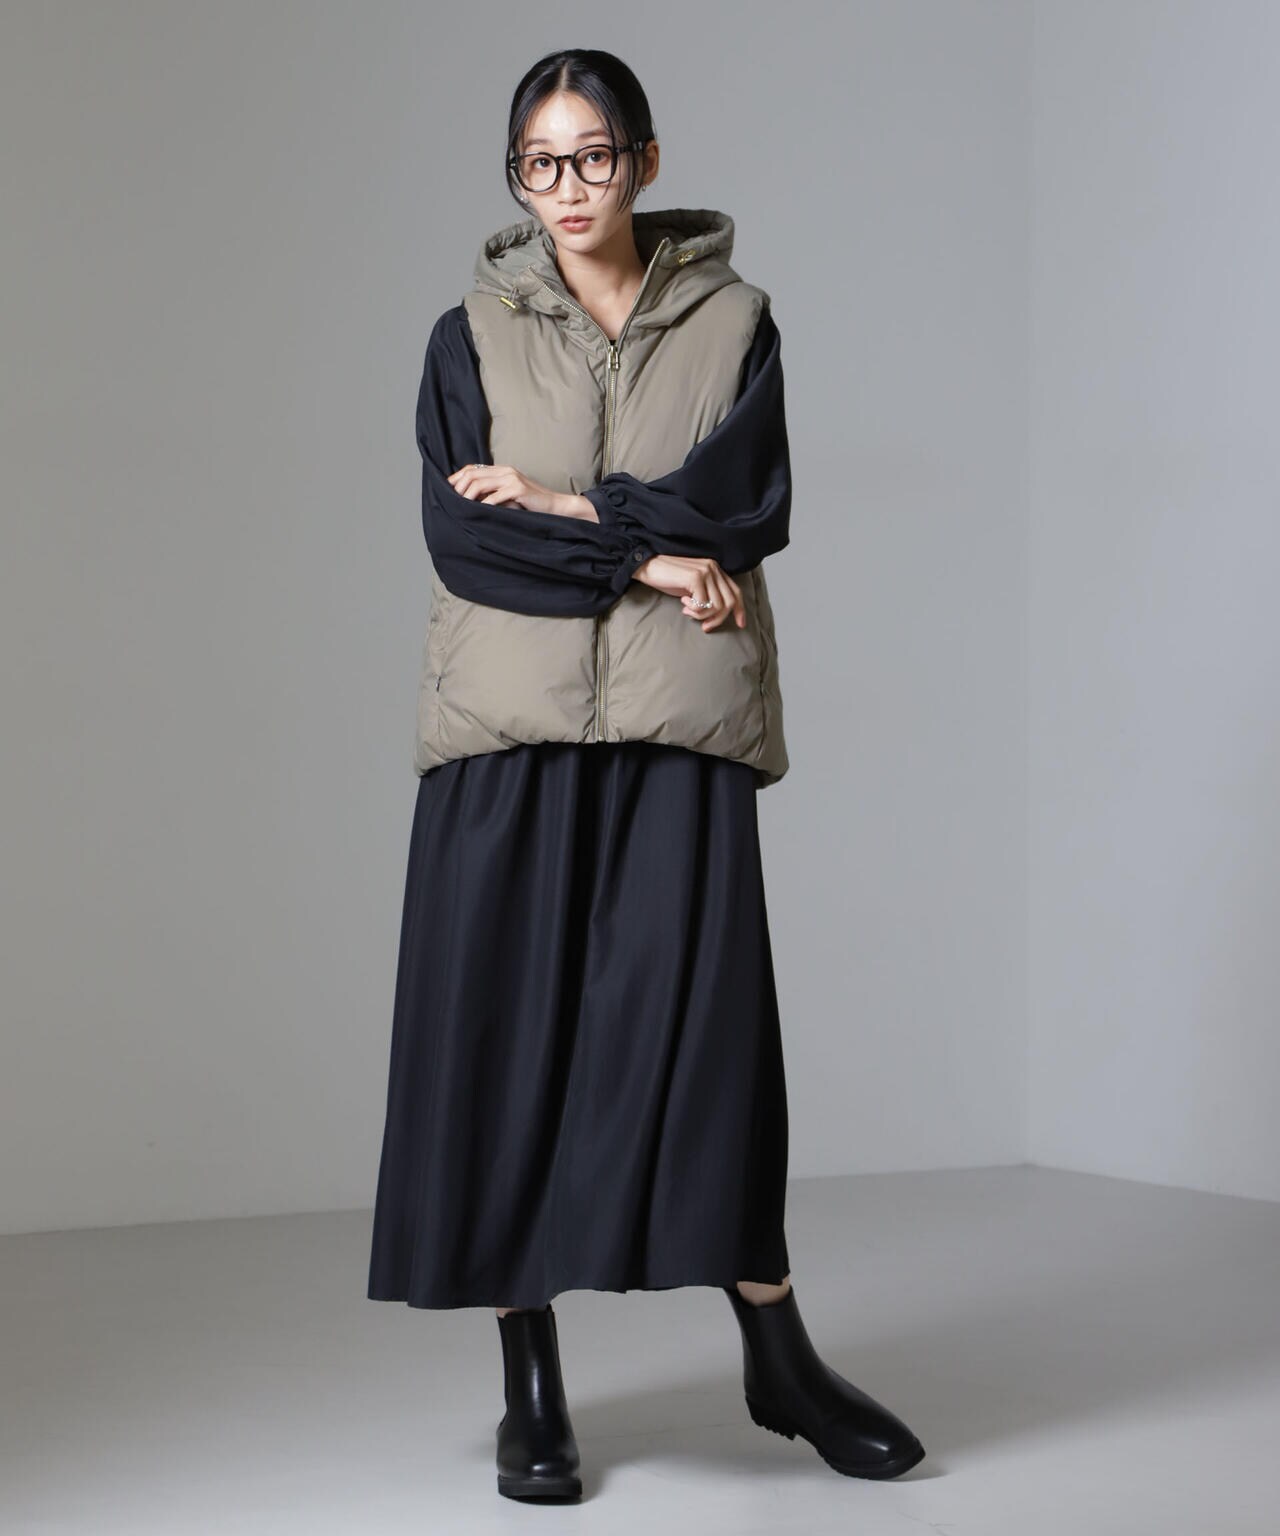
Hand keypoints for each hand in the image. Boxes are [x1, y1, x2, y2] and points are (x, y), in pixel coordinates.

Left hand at [447, 463, 585, 519]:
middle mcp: (505, 471)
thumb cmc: (531, 505)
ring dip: (467, 496)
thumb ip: (492, 494)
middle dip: (458, 487)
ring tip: (461, 508)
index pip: (472, 468)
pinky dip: (484, 505)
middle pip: (472, 473)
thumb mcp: (509, 496)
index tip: (447, 490)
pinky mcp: (518, 489)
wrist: (554, 506)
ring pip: (480, 483)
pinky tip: (478, 513)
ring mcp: (511, 478)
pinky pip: (494, 496)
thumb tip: (469, 501)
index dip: (457, 478)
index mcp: (502, 470)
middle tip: (450, 501)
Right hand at [634, 554, 745, 632]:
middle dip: (718, 619)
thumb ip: (707, 594)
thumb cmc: (668, 578)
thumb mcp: (692, 587)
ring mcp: (706, 571)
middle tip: (705, 627)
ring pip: (717, 606)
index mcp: (715, 570)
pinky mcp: (696, 577)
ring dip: (702, 615)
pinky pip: (703, 604)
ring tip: (687, 611)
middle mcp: (714, 568)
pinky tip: (683, 603)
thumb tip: (717, 615)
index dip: (740, 609)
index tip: (740, 624)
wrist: (649, 566)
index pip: (735, 591)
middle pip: (729, 602)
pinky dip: (693, 610)